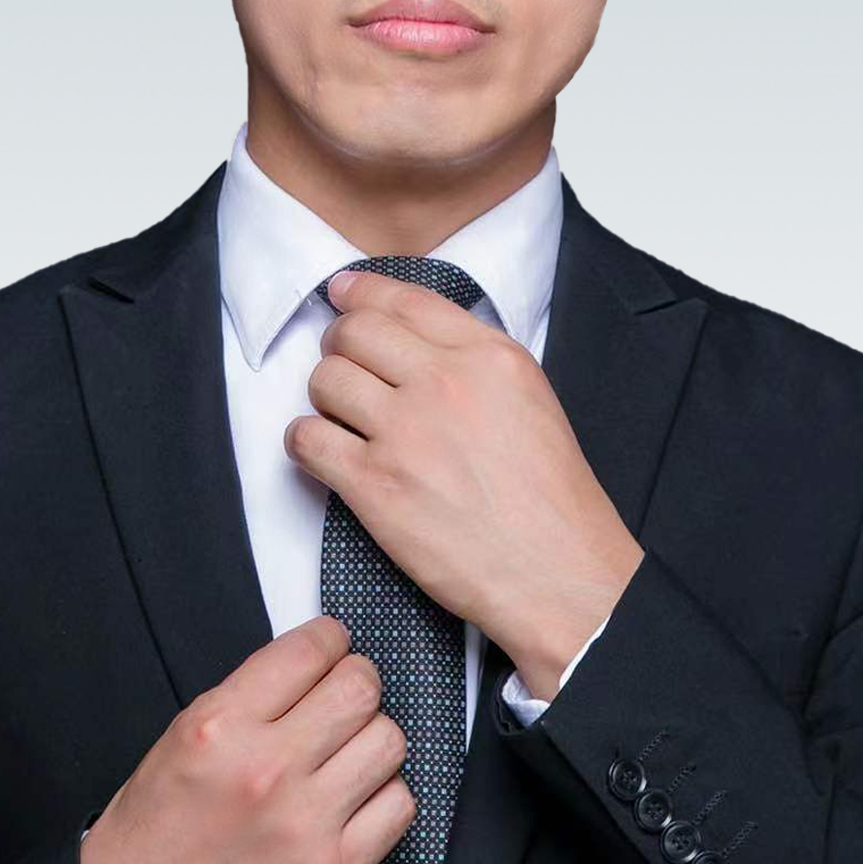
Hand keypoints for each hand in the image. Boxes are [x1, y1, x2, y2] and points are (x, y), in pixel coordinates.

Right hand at [80, 616, 414, 863]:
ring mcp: (306, 824)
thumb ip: (250, 693)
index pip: (309, 649)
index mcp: (221, 728)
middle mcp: (267, 772)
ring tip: (344, 748)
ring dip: (371, 737)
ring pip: (387, 740)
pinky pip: (399, 805)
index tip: (330, 644)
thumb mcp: (185, 736)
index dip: (329, 638)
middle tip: (342, 691)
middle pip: (360, 688)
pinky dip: (383, 794)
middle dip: (355, 679)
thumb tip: (311, 660)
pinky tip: (352, 795)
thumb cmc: (158, 830)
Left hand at [285, 269, 643, 698]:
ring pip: (326, 379)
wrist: (558, 573)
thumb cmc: (549, 495)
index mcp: (488, 356)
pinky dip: (304, 441)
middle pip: (354, 331)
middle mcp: (444, 383)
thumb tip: (413, 337)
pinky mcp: (376, 486)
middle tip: (342, 362)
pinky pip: (308, 439)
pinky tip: (322, 451)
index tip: (342, 292)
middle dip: (338, 343)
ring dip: (323, 394)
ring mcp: (406, 433)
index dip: (362, 291)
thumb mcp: (529, 396)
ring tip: (340, 414)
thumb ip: (474, 358)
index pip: (404, 299)